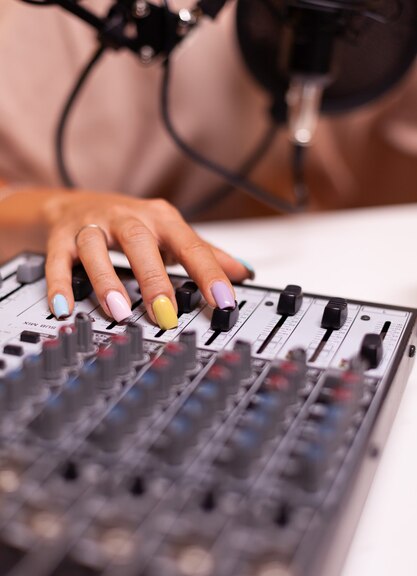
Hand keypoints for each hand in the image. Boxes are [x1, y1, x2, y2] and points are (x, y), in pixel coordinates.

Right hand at [43, 190, 253, 328]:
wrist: (74, 204)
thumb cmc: (130, 223)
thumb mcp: (170, 233)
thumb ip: (205, 254)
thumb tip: (244, 272)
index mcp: (160, 220)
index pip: (190, 246)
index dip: (210, 274)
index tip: (225, 302)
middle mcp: (126, 219)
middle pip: (140, 243)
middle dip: (154, 279)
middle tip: (166, 313)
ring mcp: (92, 227)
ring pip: (95, 249)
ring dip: (106, 280)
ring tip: (118, 311)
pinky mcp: (62, 239)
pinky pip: (58, 261)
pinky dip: (60, 285)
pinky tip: (64, 308)